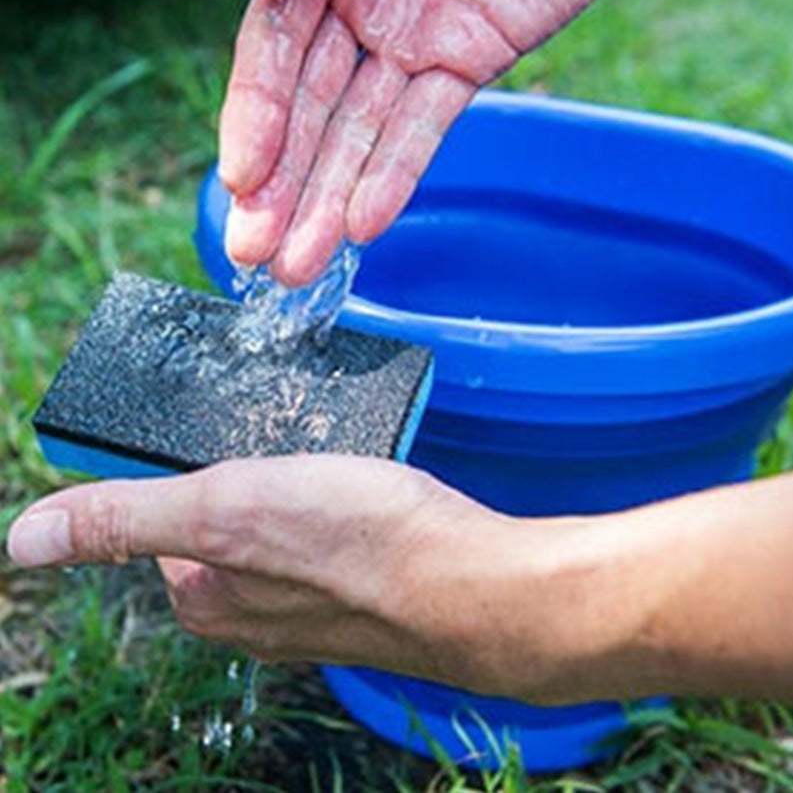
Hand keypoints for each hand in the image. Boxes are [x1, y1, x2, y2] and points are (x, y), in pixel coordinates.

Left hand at [6, 455, 613, 699]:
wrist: (474, 583)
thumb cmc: (359, 544)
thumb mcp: (227, 509)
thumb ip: (126, 516)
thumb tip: (21, 540)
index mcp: (207, 599)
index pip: (169, 517)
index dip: (205, 468)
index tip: (248, 449)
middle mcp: (253, 616)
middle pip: (230, 520)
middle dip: (259, 478)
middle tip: (302, 457)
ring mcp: (312, 611)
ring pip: (285, 528)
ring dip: (303, 491)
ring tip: (341, 473)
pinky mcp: (363, 594)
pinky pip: (332, 540)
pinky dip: (342, 511)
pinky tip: (370, 500)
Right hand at [219, 0, 667, 285]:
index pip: (275, 52)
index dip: (256, 117)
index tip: (241, 179)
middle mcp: (360, 8)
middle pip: (311, 111)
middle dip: (282, 185)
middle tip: (254, 253)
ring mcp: (413, 42)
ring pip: (362, 133)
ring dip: (328, 200)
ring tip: (298, 266)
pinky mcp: (468, 61)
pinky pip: (426, 126)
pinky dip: (396, 175)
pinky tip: (364, 225)